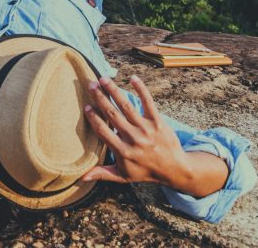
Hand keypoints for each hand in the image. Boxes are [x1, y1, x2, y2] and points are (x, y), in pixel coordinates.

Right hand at [81, 76, 227, 196]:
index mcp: (123, 152)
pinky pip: (148, 102)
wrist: (175, 169)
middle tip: (91, 85)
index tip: (86, 107)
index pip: (103, 132)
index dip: (94, 119)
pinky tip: (132, 78)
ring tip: (104, 79)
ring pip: (127, 106)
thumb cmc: (145, 172)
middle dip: (101, 99)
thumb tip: (81, 178)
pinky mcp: (158, 122)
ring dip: (114, 91)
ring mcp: (146, 129)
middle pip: (113, 115)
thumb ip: (102, 174)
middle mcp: (133, 139)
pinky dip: (141, 89)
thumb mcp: (123, 176)